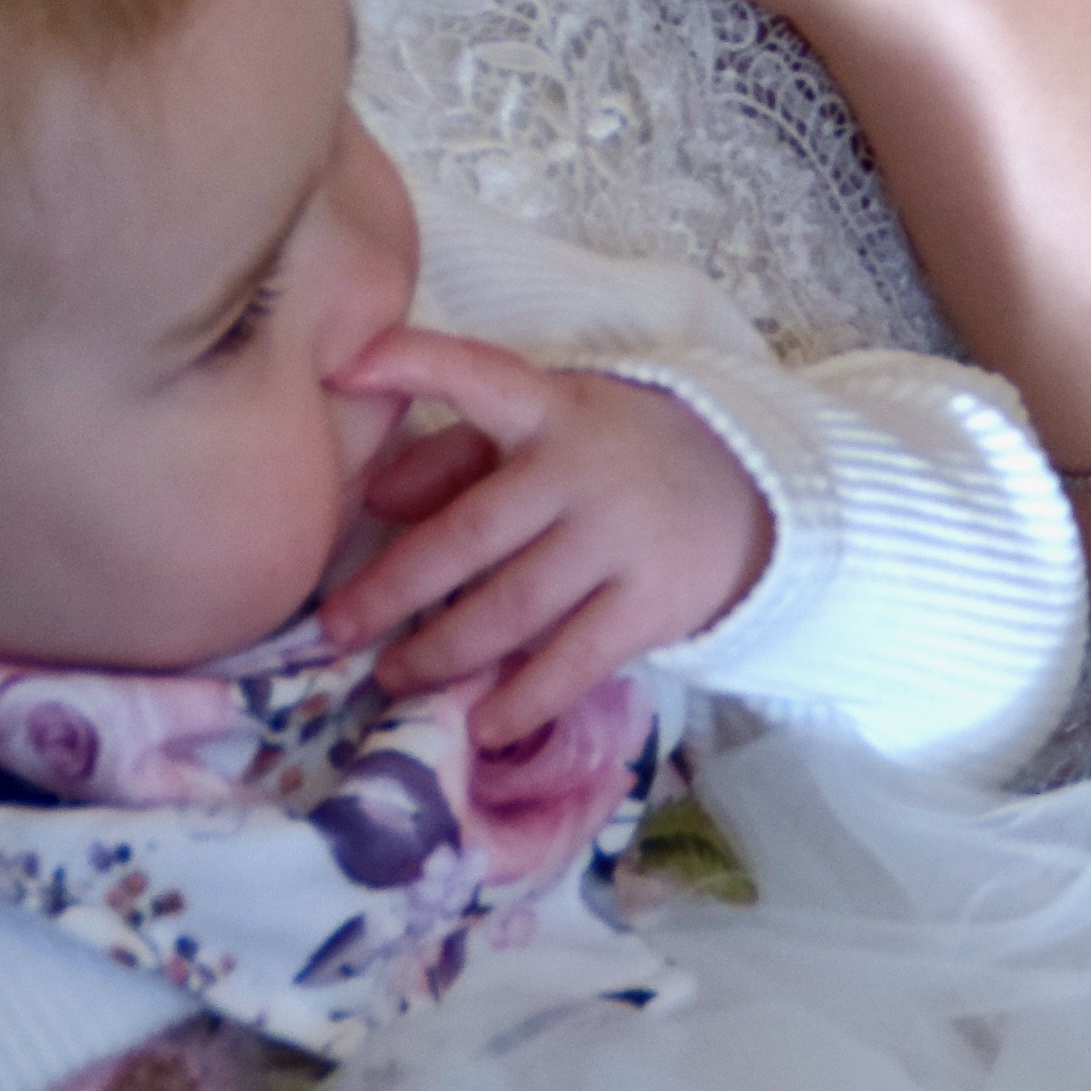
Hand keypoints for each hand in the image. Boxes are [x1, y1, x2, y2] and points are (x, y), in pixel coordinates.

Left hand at [323, 329, 771, 741]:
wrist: (755, 494)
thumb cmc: (619, 457)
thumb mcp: (551, 430)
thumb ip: (460, 456)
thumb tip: (376, 498)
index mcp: (550, 409)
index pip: (478, 375)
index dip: (412, 365)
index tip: (342, 365)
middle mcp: (581, 470)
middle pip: (472, 532)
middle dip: (394, 586)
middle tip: (335, 628)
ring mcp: (620, 539)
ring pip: (514, 605)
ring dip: (444, 650)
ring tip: (394, 679)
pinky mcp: (653, 602)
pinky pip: (576, 659)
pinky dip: (525, 698)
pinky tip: (483, 725)